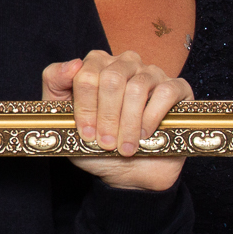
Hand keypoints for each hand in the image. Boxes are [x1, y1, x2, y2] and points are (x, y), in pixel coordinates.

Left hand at [43, 50, 189, 191]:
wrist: (129, 171)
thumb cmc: (96, 143)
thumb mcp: (64, 119)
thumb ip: (55, 85)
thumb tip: (72, 64)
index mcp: (96, 65)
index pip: (85, 73)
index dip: (85, 107)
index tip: (87, 134)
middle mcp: (125, 63)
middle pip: (111, 78)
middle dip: (107, 116)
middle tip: (107, 143)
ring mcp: (152, 73)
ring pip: (137, 87)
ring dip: (129, 123)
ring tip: (125, 147)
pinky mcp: (177, 88)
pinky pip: (166, 92)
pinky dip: (152, 117)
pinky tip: (145, 134)